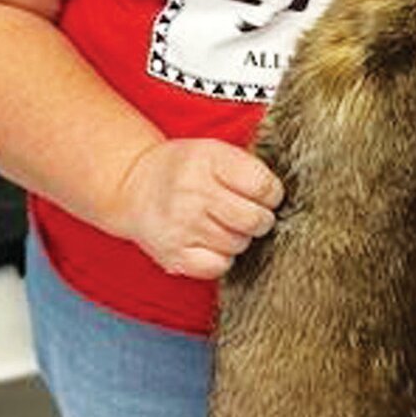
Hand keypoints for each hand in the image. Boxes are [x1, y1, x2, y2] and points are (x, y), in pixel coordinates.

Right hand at [109, 138, 282, 281]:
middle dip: (261, 219)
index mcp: (209, 159)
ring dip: (240, 237)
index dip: (273, 194)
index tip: (266, 195)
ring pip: (239, 244)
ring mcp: (182, 225)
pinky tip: (212, 242)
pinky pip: (219, 266)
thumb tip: (282, 197)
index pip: (264, 186)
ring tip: (225, 224)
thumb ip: (248, 167)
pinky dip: (222, 258)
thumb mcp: (213, 151)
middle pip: (254, 219)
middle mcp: (193, 192)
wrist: (133, 185)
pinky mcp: (174, 254)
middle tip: (251, 214)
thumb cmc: (183, 168)